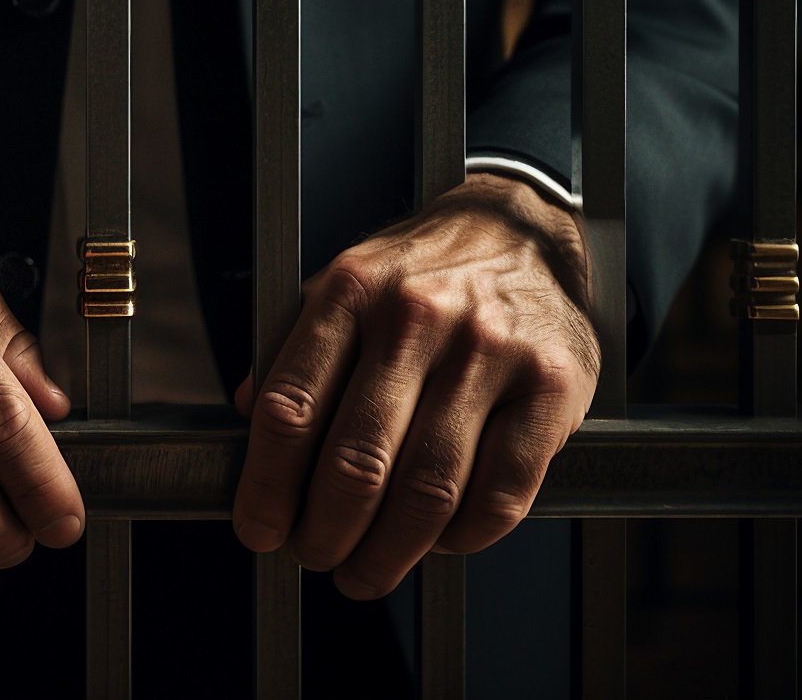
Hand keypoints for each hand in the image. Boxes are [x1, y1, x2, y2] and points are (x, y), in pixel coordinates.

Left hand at [231, 173, 598, 597]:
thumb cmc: (415, 276)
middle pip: (357, 463)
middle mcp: (418, 316)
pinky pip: (502, 493)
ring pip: (428, 490)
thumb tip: (248, 424)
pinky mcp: (554, 385)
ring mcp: (491, 351)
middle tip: (314, 557)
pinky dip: (464, 538)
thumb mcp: (339, 290)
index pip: (291, 410)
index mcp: (351, 292)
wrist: (521, 231)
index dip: (267, 487)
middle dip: (325, 532)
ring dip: (388, 553)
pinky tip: (439, 543)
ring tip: (365, 571)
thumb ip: (291, 352)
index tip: (259, 531)